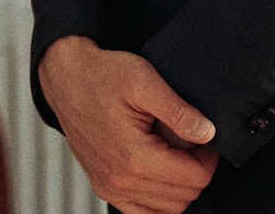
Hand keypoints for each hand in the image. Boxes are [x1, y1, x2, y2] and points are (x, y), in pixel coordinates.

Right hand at [38, 37, 218, 212]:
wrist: (66, 78)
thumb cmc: (100, 75)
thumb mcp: (143, 80)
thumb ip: (178, 110)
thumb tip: (208, 133)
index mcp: (133, 158)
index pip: (195, 179)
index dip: (208, 157)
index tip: (203, 136)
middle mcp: (120, 181)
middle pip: (185, 197)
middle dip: (195, 169)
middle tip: (189, 140)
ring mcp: (110, 188)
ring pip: (168, 209)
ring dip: (179, 184)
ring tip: (172, 151)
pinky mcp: (104, 187)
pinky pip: (144, 213)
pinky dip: (159, 199)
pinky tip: (160, 172)